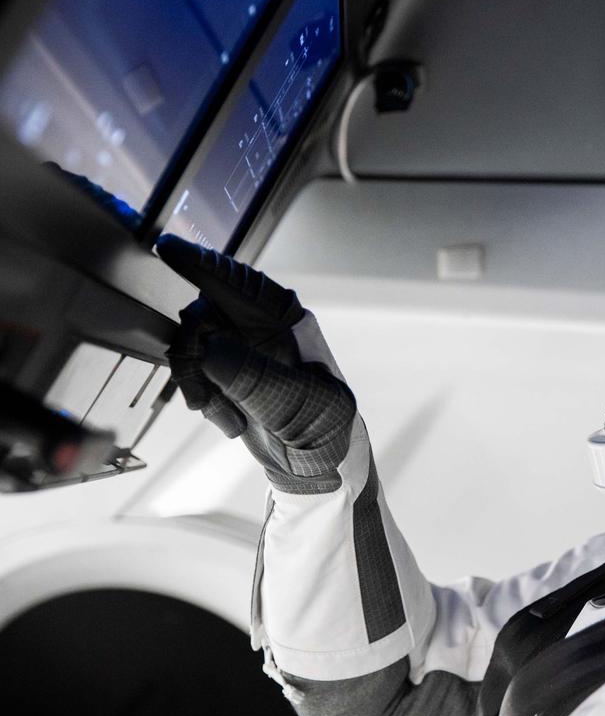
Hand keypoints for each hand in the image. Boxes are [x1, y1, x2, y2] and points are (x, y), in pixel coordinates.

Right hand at [157, 235, 356, 488]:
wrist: (317, 465)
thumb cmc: (326, 428)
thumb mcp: (299, 404)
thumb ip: (254, 376)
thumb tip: (210, 349)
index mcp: (287, 319)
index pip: (239, 281)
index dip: (202, 263)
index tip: (168, 250)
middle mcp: (261, 325)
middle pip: (203, 313)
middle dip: (194, 356)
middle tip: (202, 398)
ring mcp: (241, 347)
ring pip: (192, 343)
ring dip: (199, 384)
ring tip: (227, 419)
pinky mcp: (227, 370)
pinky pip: (194, 370)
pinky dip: (203, 396)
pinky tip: (230, 420)